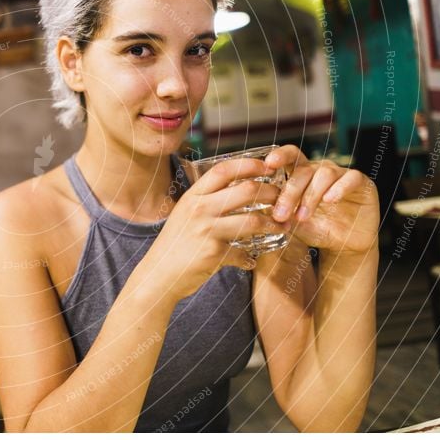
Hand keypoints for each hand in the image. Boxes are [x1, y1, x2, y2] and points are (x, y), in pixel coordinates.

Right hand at [150, 157, 290, 298]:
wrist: (158, 274)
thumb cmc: (174, 244)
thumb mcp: (184, 214)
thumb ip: (205, 201)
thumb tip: (235, 189)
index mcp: (192, 196)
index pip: (223, 170)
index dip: (249, 164)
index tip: (267, 167)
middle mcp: (199, 209)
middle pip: (246, 190)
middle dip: (272, 193)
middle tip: (282, 199)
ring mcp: (206, 230)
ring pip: (253, 221)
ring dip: (272, 224)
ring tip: (281, 227)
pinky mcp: (214, 253)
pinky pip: (243, 252)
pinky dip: (249, 258)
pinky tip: (250, 261)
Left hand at [265, 145, 378, 254]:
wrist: (344, 246)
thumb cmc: (315, 229)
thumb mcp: (292, 222)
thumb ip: (279, 211)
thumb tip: (259, 206)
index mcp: (302, 174)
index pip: (291, 156)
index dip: (281, 156)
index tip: (269, 163)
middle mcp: (320, 170)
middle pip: (303, 170)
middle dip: (290, 193)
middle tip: (281, 214)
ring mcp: (341, 174)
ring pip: (324, 174)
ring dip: (310, 196)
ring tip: (302, 217)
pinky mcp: (361, 183)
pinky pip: (351, 178)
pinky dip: (339, 188)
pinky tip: (329, 200)